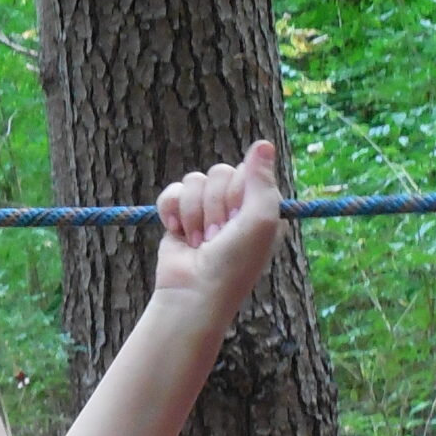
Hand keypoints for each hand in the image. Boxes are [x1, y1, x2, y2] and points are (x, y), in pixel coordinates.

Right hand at [154, 141, 284, 317]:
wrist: (194, 292)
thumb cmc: (235, 262)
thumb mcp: (261, 220)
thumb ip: (262, 180)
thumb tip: (264, 143)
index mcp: (259, 206)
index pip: (246, 170)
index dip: (237, 193)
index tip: (238, 221)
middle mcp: (234, 207)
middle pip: (219, 172)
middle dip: (214, 206)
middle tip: (218, 236)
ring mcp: (205, 212)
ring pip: (194, 181)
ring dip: (194, 213)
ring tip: (201, 241)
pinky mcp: (179, 217)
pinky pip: (172, 191)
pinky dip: (171, 210)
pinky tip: (177, 231)